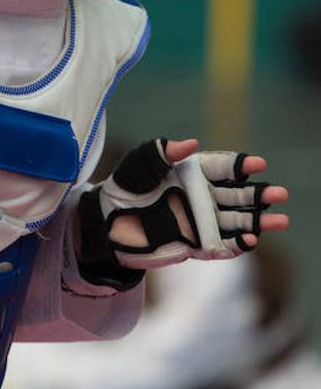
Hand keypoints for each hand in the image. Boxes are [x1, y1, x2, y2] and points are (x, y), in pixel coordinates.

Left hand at [77, 138, 288, 287]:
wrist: (106, 225)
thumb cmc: (123, 188)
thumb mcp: (137, 164)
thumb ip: (161, 151)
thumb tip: (191, 143)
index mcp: (191, 174)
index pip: (222, 167)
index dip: (241, 165)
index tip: (258, 163)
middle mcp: (201, 197)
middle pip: (238, 194)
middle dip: (259, 194)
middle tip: (280, 194)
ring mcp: (200, 221)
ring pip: (237, 220)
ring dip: (259, 221)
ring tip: (281, 220)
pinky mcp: (196, 244)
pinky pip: (222, 245)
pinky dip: (238, 244)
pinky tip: (252, 240)